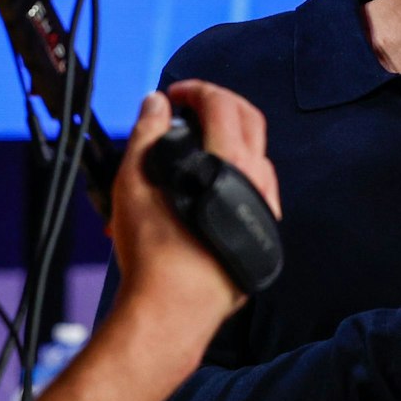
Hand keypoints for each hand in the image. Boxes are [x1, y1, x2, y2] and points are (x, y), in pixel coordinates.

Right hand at [108, 80, 278, 326]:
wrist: (171, 311)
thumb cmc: (153, 256)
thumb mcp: (134, 183)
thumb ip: (147, 134)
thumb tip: (156, 105)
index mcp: (230, 164)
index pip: (223, 104)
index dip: (197, 90)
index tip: (175, 95)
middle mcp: (258, 184)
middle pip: (249, 122)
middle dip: (219, 105)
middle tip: (189, 108)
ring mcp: (265, 211)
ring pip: (256, 158)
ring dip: (229, 141)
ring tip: (193, 150)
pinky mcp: (263, 235)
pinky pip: (257, 191)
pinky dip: (235, 176)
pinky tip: (206, 187)